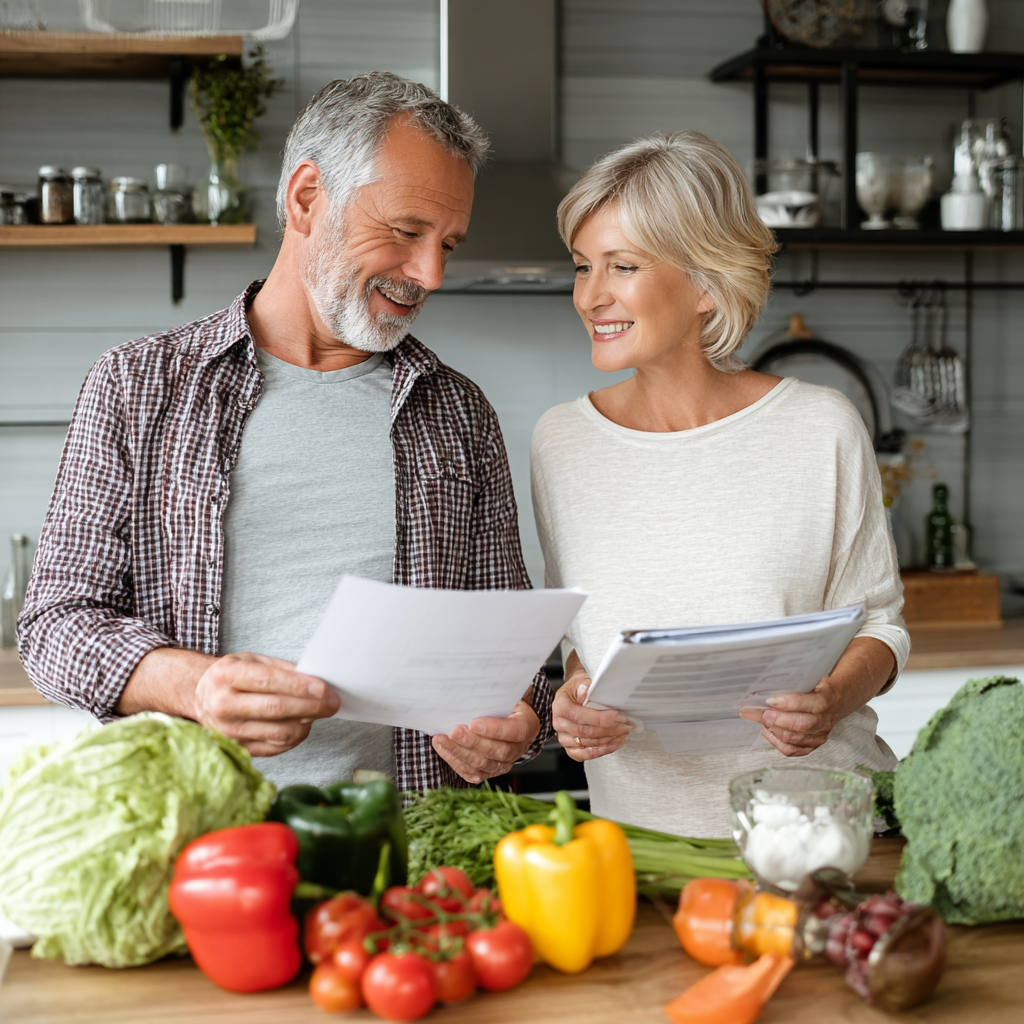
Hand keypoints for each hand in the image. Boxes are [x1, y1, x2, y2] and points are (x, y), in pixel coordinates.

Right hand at [193, 652, 340, 756]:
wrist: (201, 697)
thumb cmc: (232, 676)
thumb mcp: (252, 660)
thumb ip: (282, 669)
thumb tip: (315, 680)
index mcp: (226, 675)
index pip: (267, 681)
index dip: (298, 686)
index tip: (323, 688)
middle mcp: (222, 704)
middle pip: (275, 708)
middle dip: (311, 705)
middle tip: (333, 702)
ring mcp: (228, 731)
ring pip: (279, 732)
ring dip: (307, 722)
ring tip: (319, 711)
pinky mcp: (237, 748)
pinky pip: (276, 747)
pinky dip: (296, 736)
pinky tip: (303, 724)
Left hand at [432, 699, 539, 783]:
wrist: (507, 715)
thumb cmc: (504, 702)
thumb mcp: (505, 694)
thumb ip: (494, 695)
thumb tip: (470, 691)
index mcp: (527, 726)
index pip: (514, 732)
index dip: (494, 730)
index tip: (474, 723)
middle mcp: (518, 749)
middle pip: (497, 752)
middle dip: (472, 742)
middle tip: (454, 731)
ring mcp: (504, 763)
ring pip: (482, 765)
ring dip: (459, 752)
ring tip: (442, 740)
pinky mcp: (489, 771)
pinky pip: (472, 773)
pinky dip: (455, 761)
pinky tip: (443, 749)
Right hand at [552, 649, 631, 761]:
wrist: (573, 696)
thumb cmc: (578, 689)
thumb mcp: (581, 681)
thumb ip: (586, 686)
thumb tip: (590, 692)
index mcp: (560, 706)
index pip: (580, 716)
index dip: (602, 718)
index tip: (618, 717)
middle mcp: (559, 723)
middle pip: (586, 732)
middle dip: (610, 729)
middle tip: (626, 725)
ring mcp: (563, 738)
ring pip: (588, 743)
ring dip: (609, 739)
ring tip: (623, 733)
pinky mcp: (569, 748)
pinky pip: (585, 755)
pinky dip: (601, 751)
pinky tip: (613, 744)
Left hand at [739, 637, 896, 756]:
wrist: (842, 693)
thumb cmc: (821, 680)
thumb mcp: (815, 671)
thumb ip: (797, 673)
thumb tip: (769, 669)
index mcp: (829, 696)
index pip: (813, 703)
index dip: (790, 703)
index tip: (769, 699)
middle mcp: (827, 718)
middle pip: (803, 725)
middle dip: (777, 720)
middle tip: (759, 712)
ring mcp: (822, 732)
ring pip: (797, 739)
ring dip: (774, 730)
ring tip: (759, 718)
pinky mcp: (815, 742)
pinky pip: (796, 750)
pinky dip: (779, 744)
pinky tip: (768, 731)